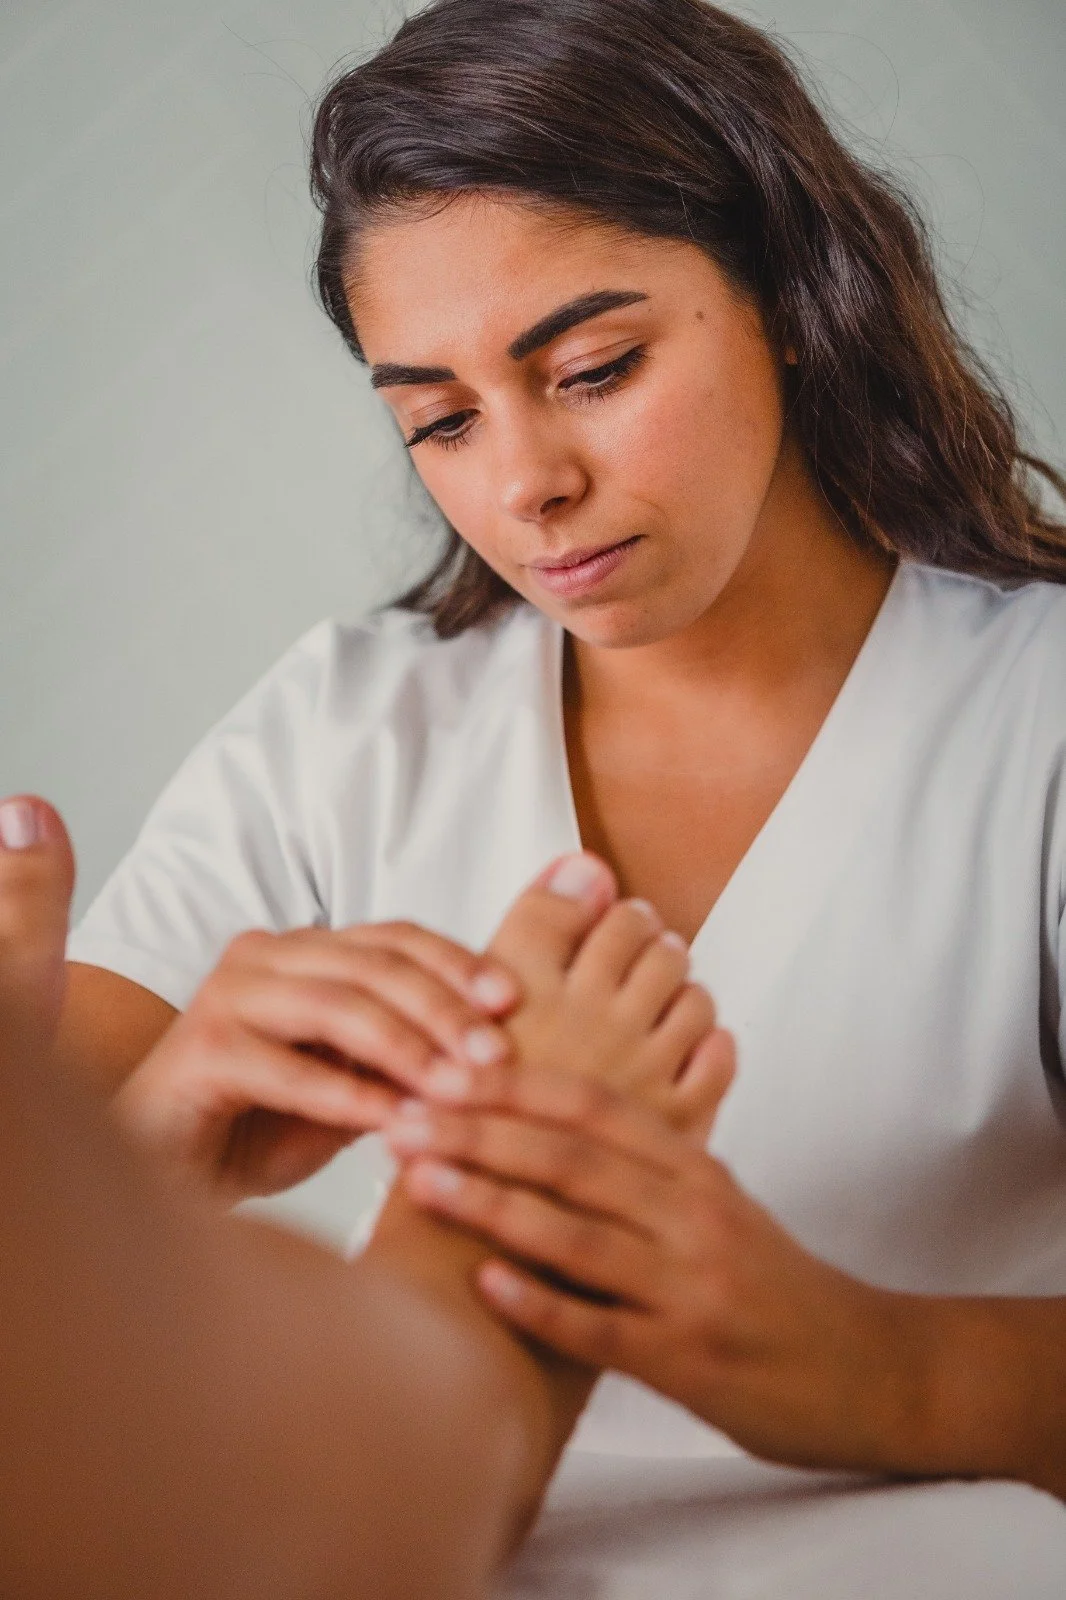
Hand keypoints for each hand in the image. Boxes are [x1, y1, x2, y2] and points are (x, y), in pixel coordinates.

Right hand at [113, 923, 520, 1197]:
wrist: (165, 1175)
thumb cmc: (261, 1125)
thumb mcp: (352, 1084)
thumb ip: (407, 1058)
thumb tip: (496, 1050)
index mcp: (303, 951)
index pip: (396, 937)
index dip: (457, 963)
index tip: (514, 1001)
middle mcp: (263, 956)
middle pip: (374, 963)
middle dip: (444, 1007)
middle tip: (498, 1054)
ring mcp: (226, 997)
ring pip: (337, 1005)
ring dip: (406, 1048)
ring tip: (458, 1089)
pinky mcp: (199, 1051)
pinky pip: (288, 1067)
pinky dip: (348, 1095)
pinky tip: (394, 1123)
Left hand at [387, 1059, 936, 1476]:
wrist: (865, 1368)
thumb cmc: (775, 1283)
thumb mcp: (722, 1204)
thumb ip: (652, 1162)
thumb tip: (567, 1117)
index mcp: (696, 1167)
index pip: (595, 1106)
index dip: (516, 1082)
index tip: (444, 1065)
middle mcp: (692, 1214)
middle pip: (572, 1157)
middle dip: (479, 1131)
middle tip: (401, 1115)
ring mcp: (689, 1286)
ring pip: (577, 1233)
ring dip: (491, 1204)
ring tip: (417, 1180)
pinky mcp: (686, 1358)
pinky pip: (601, 1328)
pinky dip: (541, 1302)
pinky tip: (483, 1283)